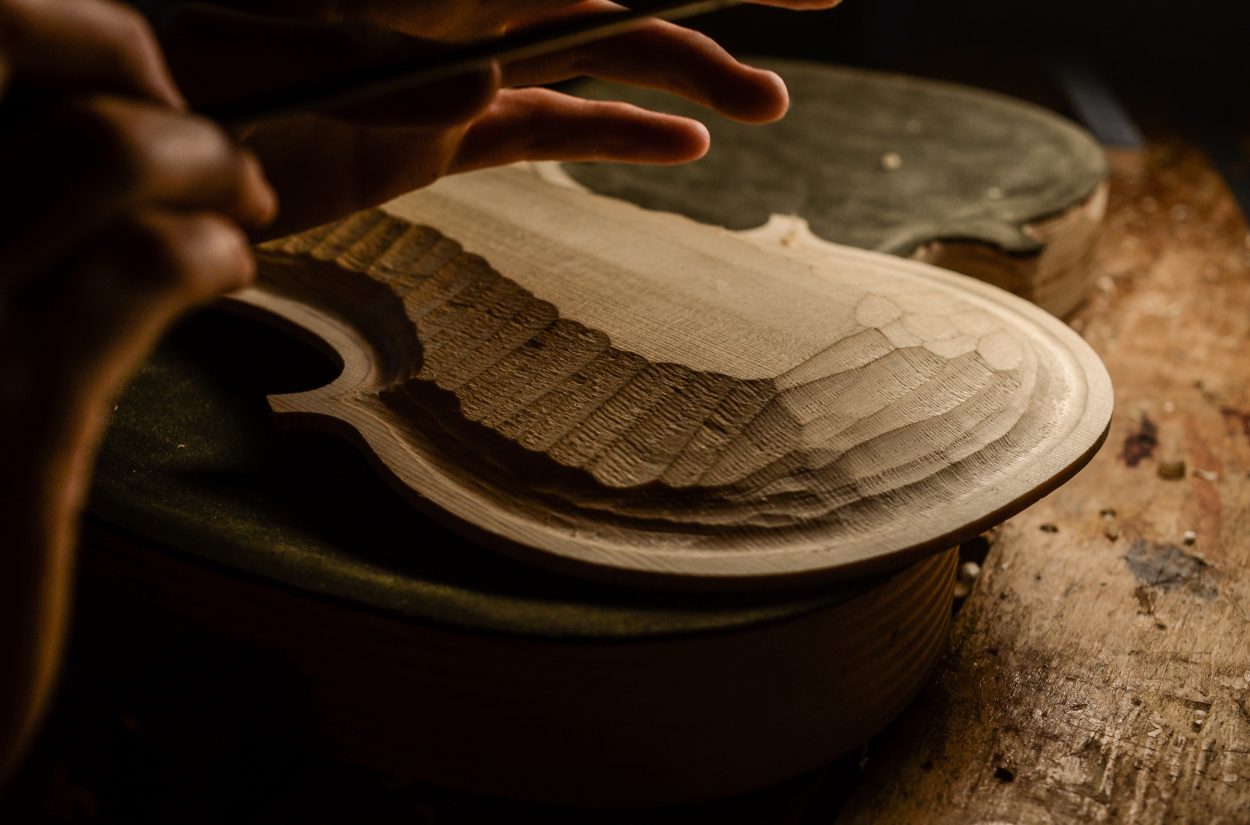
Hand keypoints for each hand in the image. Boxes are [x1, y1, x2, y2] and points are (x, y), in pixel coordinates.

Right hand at [0, 0, 274, 780]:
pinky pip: (143, 271)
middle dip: (141, 72)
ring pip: (105, 149)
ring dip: (208, 164)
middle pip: (12, 35)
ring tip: (239, 214)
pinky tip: (227, 269)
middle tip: (208, 144)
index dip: (80, 32)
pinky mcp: (13, 418)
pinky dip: (211, 251)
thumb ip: (13, 226)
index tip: (145, 80)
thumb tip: (105, 137)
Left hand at [156, 0, 843, 235]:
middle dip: (719, 6)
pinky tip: (683, 144)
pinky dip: (617, 134)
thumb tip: (504, 68)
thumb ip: (482, 21)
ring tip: (770, 106)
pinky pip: (552, 126)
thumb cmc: (245, 34)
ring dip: (690, 77)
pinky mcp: (448, 126)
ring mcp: (469, 58)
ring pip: (605, 58)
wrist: (172, 116)